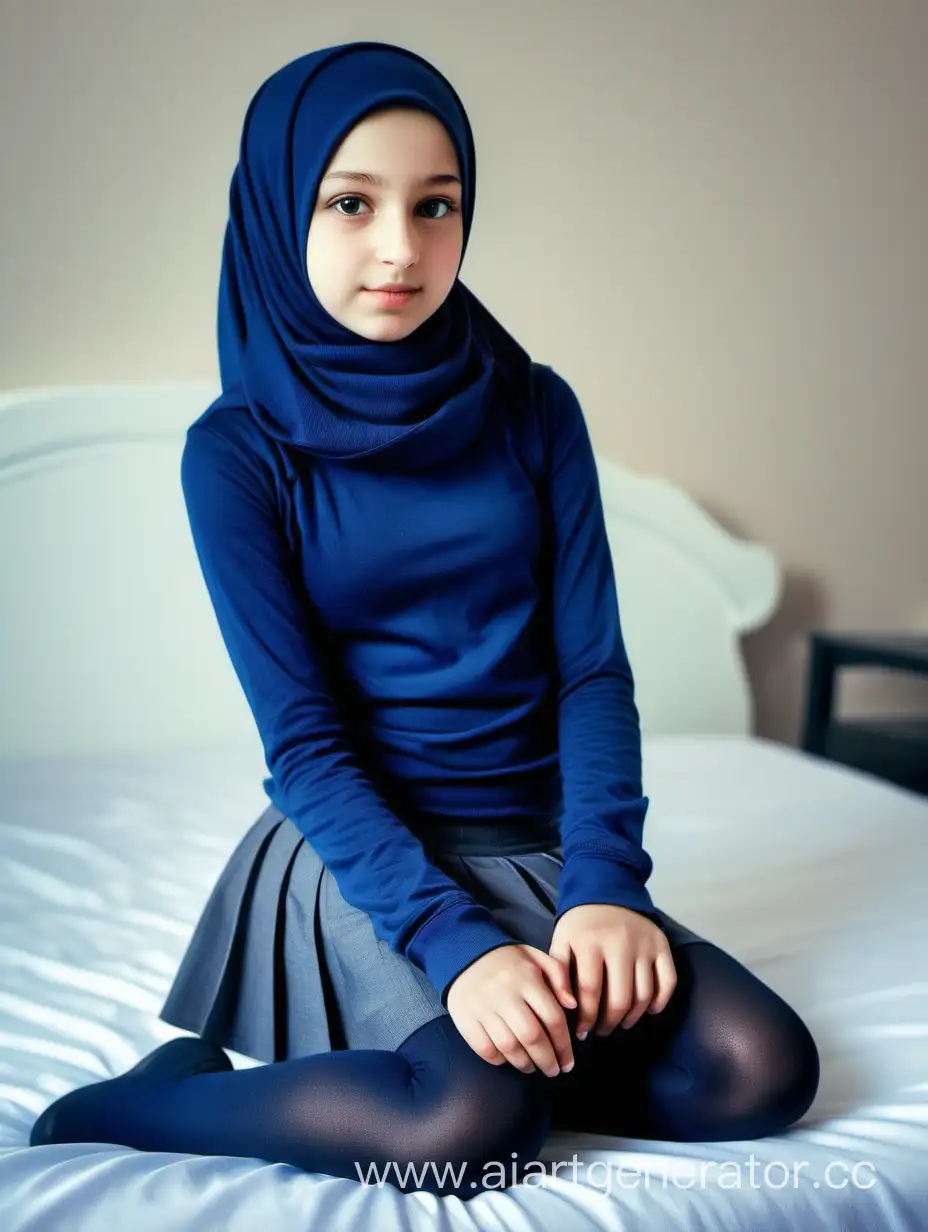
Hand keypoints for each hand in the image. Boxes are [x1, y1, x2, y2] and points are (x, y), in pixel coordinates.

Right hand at [445, 943, 577, 1076]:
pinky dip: (499, 1060)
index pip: (552, 1018)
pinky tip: (508, 1060)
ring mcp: (482, 1006)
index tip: (568, 1062)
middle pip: (532, 1036)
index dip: (564, 1045)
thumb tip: (572, 1005)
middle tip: (554, 1071)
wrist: (463, 952)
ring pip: (509, 1046)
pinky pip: (485, 1048)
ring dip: (525, 1064)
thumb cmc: (508, 960)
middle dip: (547, 1060)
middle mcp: (505, 993)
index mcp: (527, 977)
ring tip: (533, 1068)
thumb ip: (559, 976)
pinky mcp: (464, 1017)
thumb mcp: (537, 958)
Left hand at [549, 904, 676, 1038]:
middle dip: (609, 1023)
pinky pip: (668, 981)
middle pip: (620, 998)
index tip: (582, 1032)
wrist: (606, 890)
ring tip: (620, 1023)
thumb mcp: (561, 942)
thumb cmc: (580, 924)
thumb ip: (558, 973)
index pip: (590, 991)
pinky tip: (648, 1011)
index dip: (586, 1017)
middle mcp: (620, 943)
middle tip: (602, 1031)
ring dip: (632, 1017)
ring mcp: (644, 944)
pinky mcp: (661, 944)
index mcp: (590, 942)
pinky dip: (660, 1001)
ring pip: (644, 994)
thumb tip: (568, 1007)